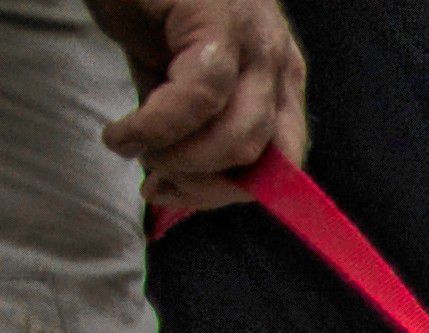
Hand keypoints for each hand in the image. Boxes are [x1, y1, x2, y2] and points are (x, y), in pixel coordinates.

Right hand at [86, 0, 308, 212]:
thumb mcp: (174, 82)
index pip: (286, 161)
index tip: (177, 197)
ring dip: (180, 159)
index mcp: (280, 81)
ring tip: (134, 148)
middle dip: (206, 184)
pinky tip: (121, 134)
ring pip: (240, 135)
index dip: (232, 193)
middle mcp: (278, 62)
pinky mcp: (220, 21)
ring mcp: (256, 40)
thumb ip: (186, 133)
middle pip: (265, 156)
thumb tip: (176, 191)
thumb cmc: (147, 9)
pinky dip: (156, 128)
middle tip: (154, 179)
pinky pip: (200, 98)